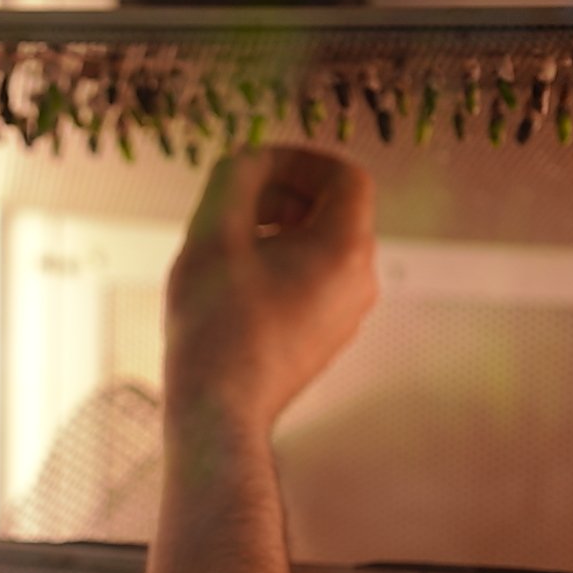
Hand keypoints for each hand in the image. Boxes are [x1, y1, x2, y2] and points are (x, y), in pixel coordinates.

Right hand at [164, 147, 376, 434]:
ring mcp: (346, 316)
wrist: (218, 412)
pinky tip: (234, 287)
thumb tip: (251, 159)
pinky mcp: (325, 340)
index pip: (344, 176)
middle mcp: (360, 282)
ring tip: (227, 248)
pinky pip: (312, 284)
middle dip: (282, 195)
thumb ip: (235, 176)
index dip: (299, 160)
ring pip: (321, 249)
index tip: (254, 168)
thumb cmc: (214, 325)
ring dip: (277, 232)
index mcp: (346, 250)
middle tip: (231, 206)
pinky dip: (280, 268)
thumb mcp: (212, 232)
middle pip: (334, 212)